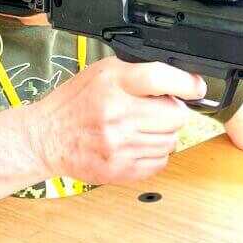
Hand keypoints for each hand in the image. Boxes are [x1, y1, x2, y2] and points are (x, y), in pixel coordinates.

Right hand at [28, 57, 206, 183]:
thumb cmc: (74, 103)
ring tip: (141, 127)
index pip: (160, 79)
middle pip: (175, 115)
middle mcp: (117, 115)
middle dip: (173, 111)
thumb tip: (180, 81)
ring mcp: (119, 146)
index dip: (186, 83)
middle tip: (157, 109)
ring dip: (163, 133)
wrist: (46, 138)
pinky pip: (160, 162)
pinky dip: (154, 153)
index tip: (196, 87)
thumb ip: (138, 72)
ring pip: (171, 140)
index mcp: (112, 84)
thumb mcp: (102, 72)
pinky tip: (136, 144)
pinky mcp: (121, 170)